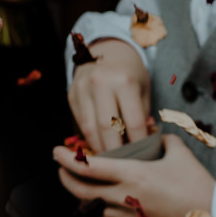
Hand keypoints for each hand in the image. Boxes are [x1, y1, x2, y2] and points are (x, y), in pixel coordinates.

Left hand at [52, 134, 215, 216]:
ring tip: (84, 187)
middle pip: (81, 191)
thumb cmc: (200, 187)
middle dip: (65, 179)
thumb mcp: (180, 154)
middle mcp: (126, 198)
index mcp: (132, 175)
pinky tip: (113, 209)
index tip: (56, 152)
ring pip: (95, 210)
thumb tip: (156, 132)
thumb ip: (163, 139)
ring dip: (86, 198)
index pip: (87, 167)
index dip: (66, 159)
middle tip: (61, 170)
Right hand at [67, 37, 153, 151]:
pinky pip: (80, 123)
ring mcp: (82, 88)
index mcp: (124, 82)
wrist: (108, 50)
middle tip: (127, 166)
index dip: (139, 144)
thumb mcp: (143, 90)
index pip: (132, 123)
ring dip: (101, 149)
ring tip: (112, 161)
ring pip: (90, 129)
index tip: (144, 157)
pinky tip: (100, 147)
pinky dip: (90, 138)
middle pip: (108, 129)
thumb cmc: (130, 73)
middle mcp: (100, 84)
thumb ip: (142, 116)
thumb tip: (141, 146)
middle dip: (118, 152)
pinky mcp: (71, 94)